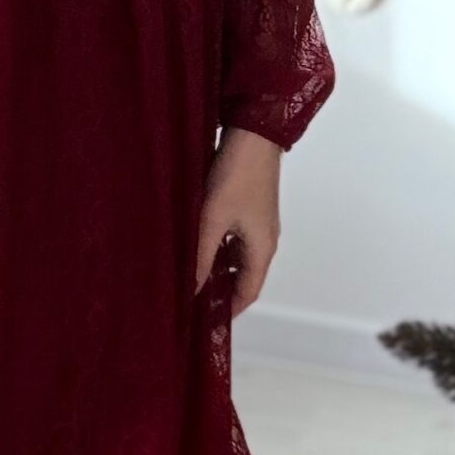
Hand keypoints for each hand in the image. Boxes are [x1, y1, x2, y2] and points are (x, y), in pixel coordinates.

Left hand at [195, 125, 281, 315]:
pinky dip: (218, 248)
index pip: (248, 292)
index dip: (229, 309)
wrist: (253, 134)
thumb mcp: (212, 220)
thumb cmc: (237, 176)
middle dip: (220, 291)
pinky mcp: (249, 207)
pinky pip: (234, 239)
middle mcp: (265, 239)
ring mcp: (258, 223)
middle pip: (244, 277)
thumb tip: (192, 289)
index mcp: (262, 248)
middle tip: (192, 299)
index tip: (207, 321)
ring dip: (217, 268)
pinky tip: (196, 245)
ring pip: (237, 257)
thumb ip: (201, 257)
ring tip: (189, 275)